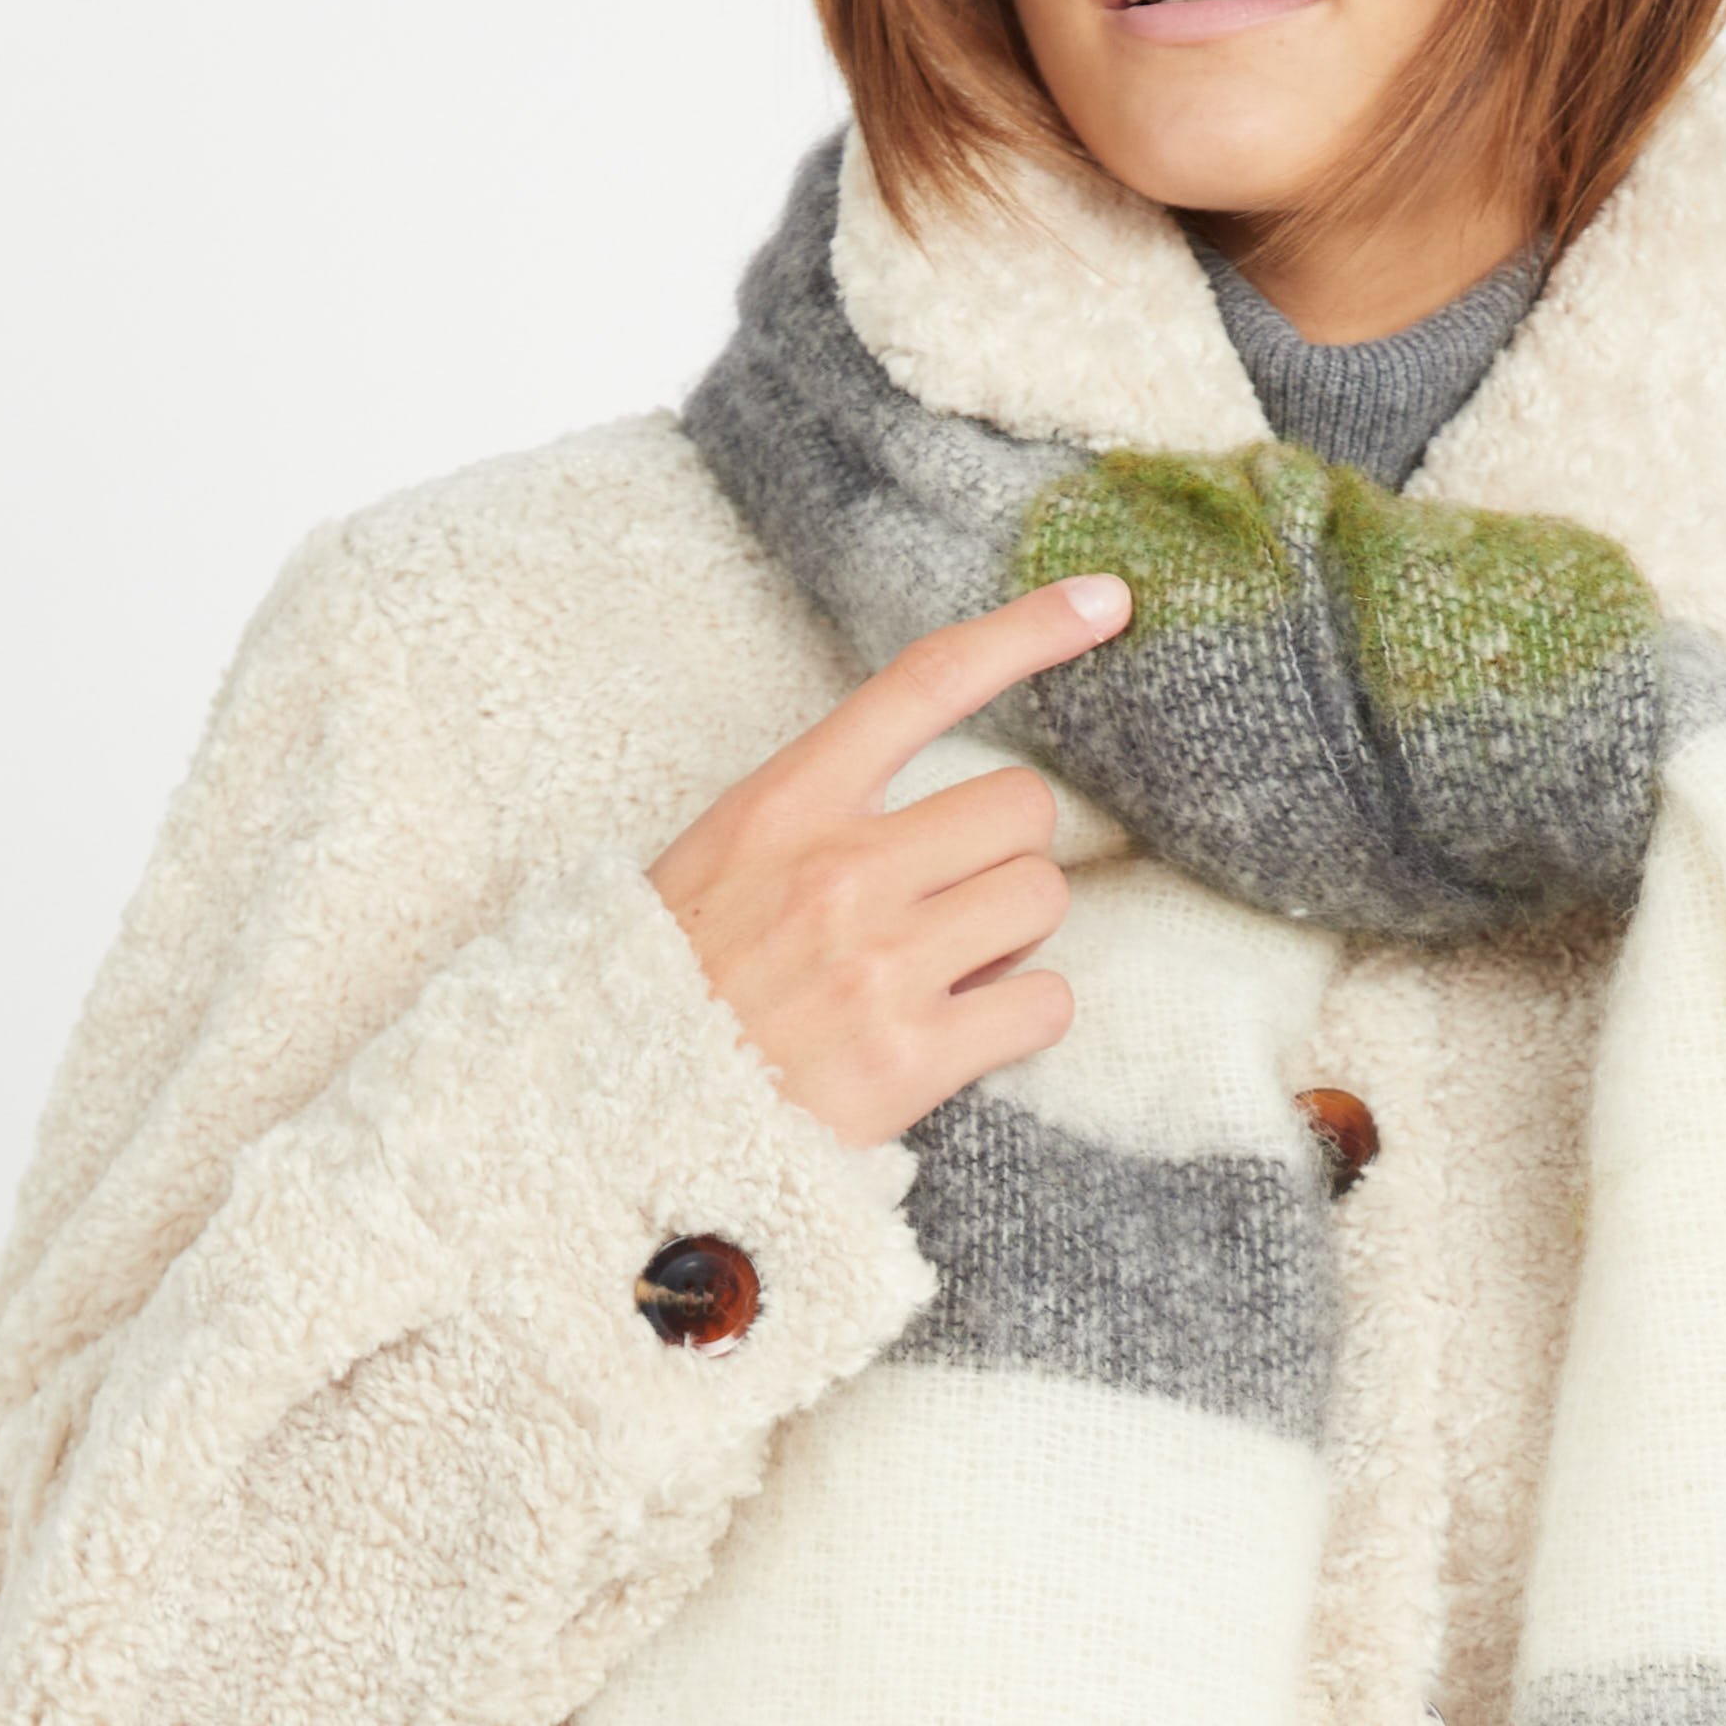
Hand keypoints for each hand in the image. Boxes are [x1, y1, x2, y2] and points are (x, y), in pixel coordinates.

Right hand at [649, 575, 1129, 1147]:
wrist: (618, 1124)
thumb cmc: (672, 990)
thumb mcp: (718, 862)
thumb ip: (817, 817)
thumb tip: (940, 811)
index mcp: (784, 805)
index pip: (923, 682)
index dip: (1027, 631)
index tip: (1108, 601)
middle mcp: (838, 870)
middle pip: (1020, 809)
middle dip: (1004, 856)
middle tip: (950, 909)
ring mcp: (878, 965)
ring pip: (1040, 898)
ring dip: (1013, 938)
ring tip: (943, 975)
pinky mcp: (911, 1058)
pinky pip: (1045, 1004)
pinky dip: (1023, 1020)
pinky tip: (962, 1036)